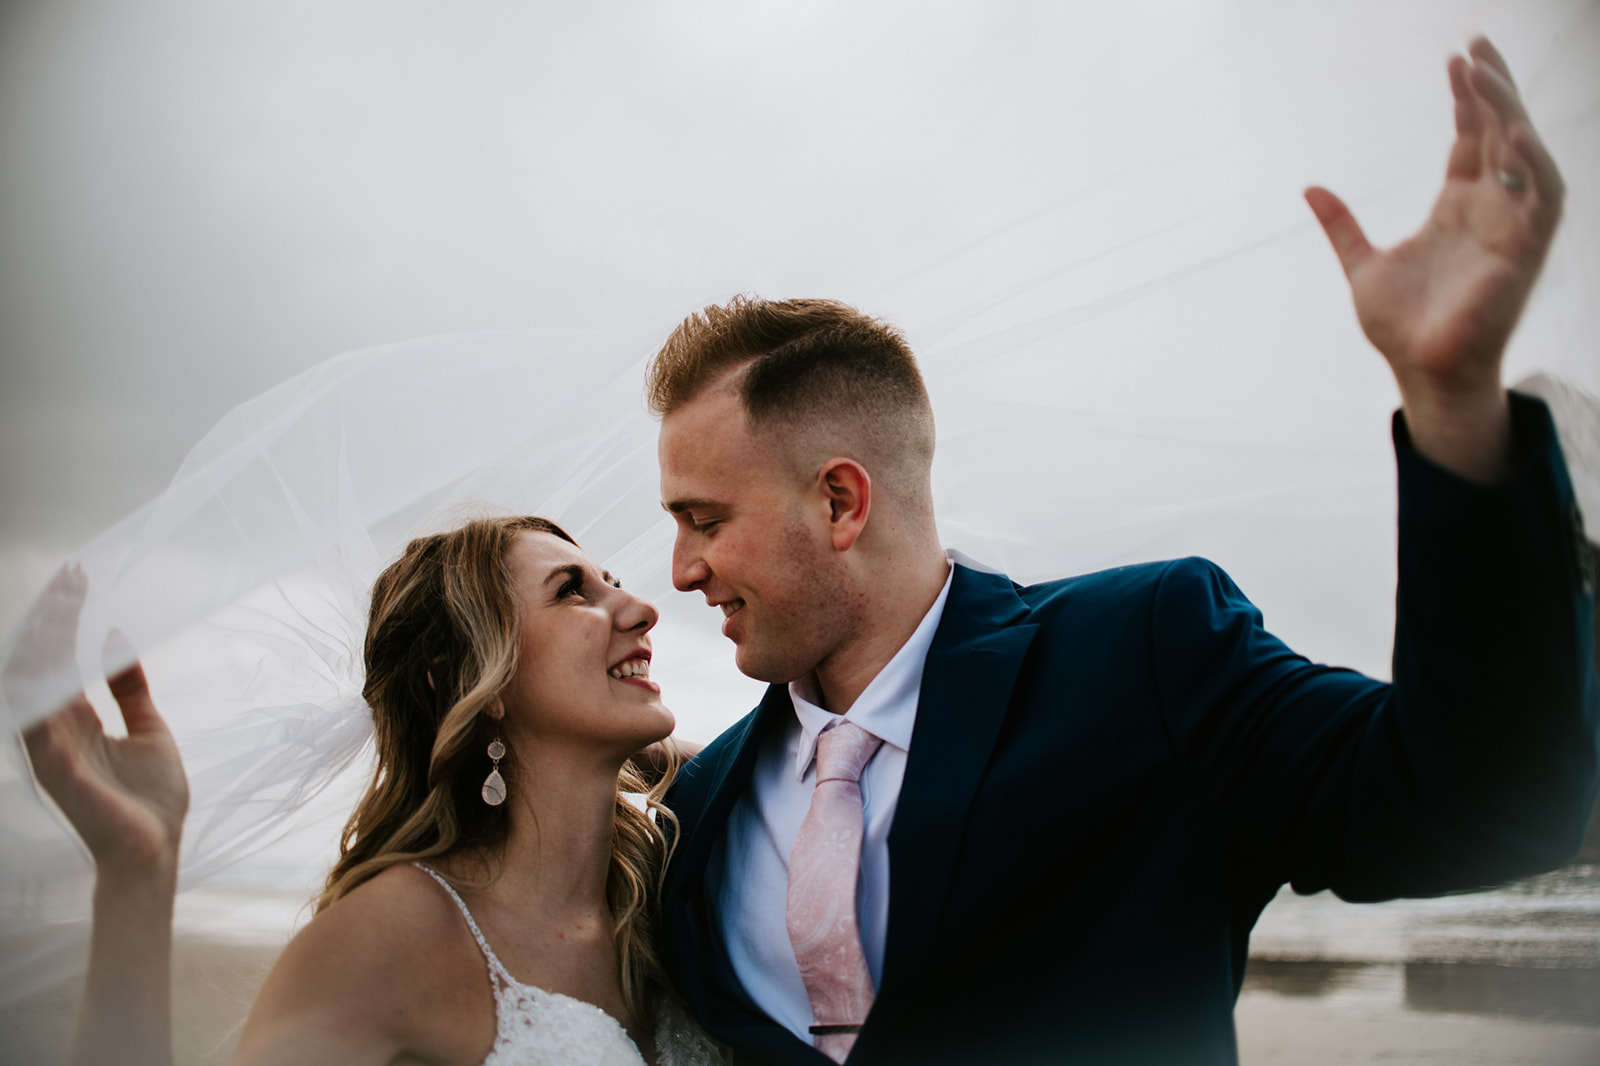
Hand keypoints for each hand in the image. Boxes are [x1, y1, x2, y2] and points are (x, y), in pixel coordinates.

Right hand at [16, 568, 188, 875]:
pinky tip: (43, 668)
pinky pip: (39, 733)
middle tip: (68, 577)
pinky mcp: (60, 774)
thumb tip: (116, 639)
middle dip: (52, 619)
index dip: (66, 619)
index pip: (60, 659)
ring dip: (41, 648)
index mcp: (77, 722)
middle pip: (42, 664)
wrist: (157, 850)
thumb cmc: (151, 798)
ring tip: (55, 607)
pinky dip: (38, 701)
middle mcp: (57, 732)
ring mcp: (54, 752)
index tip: (77, 579)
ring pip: (33, 690)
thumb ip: (130, 689)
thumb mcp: (149, 728)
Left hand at [1305, 38, 1563, 481]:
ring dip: (1508, 112)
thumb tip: (1310, 187)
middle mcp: (1490, 210)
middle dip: (1492, 89)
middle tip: (1476, 46)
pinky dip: (1532, 164)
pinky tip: (1513, 132)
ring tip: (1485, 74)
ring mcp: (1510, 227)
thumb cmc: (1401, 327)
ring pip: (1523, 154)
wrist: (1420, 372)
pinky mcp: (1524, 251)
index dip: (1467, 100)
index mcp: (1457, 208)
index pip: (1470, 139)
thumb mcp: (1362, 264)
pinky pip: (1542, 197)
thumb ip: (1342, 225)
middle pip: (1500, 134)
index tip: (1456, 60)